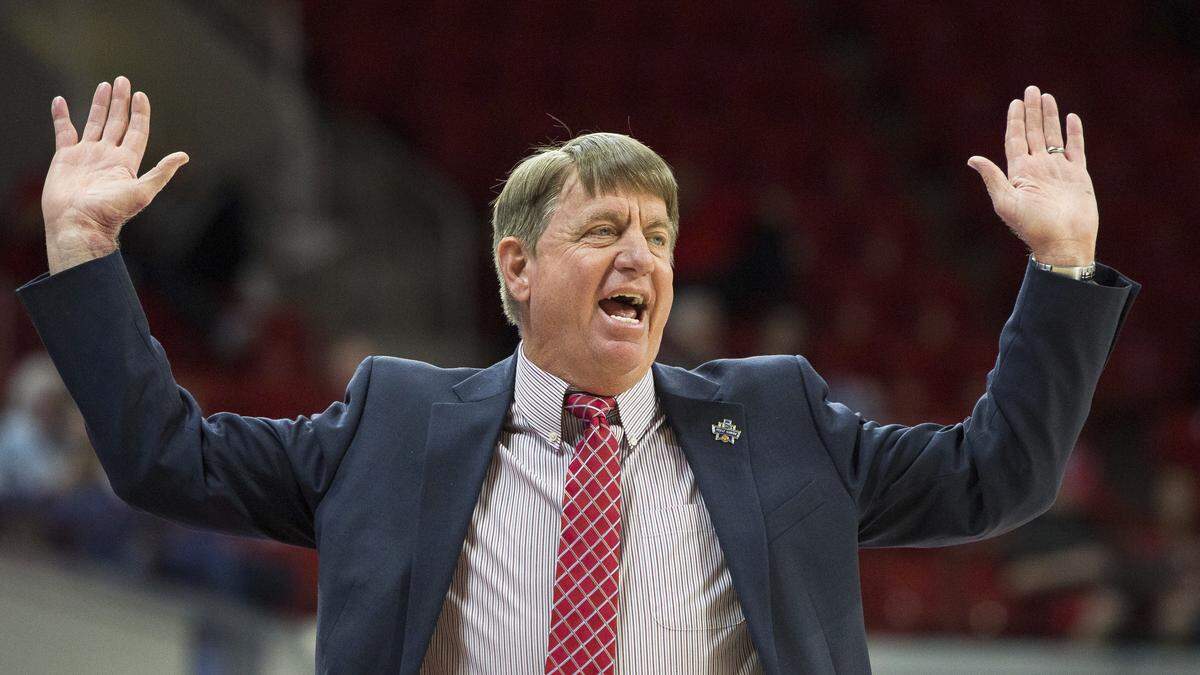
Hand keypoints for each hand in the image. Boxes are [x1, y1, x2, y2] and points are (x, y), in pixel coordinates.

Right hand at [41, 76, 188, 272]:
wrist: (78, 223)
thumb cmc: (110, 212)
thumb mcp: (143, 191)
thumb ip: (162, 172)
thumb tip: (185, 156)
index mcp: (126, 162)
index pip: (136, 131)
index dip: (140, 113)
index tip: (141, 95)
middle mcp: (107, 155)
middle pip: (117, 122)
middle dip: (121, 102)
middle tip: (123, 80)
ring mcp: (87, 155)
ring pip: (95, 123)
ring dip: (100, 105)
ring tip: (104, 85)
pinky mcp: (65, 157)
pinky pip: (64, 131)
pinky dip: (62, 116)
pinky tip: (61, 102)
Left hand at [967, 85, 1096, 266]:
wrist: (1063, 242)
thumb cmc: (1032, 227)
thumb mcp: (1006, 202)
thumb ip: (992, 178)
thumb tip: (972, 158)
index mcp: (1019, 173)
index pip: (1015, 139)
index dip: (1015, 121)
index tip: (1015, 102)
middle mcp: (1038, 168)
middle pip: (1033, 133)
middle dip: (1031, 111)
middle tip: (1031, 90)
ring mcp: (1058, 171)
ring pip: (1053, 136)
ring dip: (1049, 117)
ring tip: (1047, 97)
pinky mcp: (1077, 176)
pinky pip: (1075, 149)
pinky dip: (1073, 133)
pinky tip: (1071, 118)